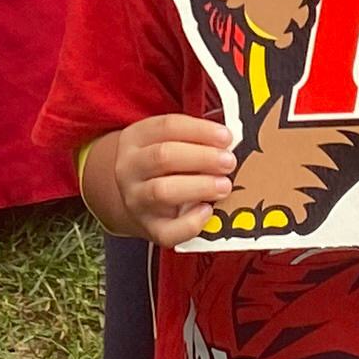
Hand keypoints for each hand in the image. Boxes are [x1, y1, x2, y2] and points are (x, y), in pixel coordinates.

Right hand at [99, 114, 237, 246]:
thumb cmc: (161, 167)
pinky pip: (168, 231)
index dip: (200, 130)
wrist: (136, 200)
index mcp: (135, 139)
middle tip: (229, 162)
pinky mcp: (149, 229)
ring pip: (162, 191)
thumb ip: (193, 139)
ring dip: (199, 187)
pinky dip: (191, 222)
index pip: (167, 127)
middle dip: (202, 158)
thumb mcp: (167, 142)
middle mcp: (130, 169)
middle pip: (163, 157)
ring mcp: (136, 200)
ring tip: (224, 185)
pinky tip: (207, 211)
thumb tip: (228, 141)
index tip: (226, 136)